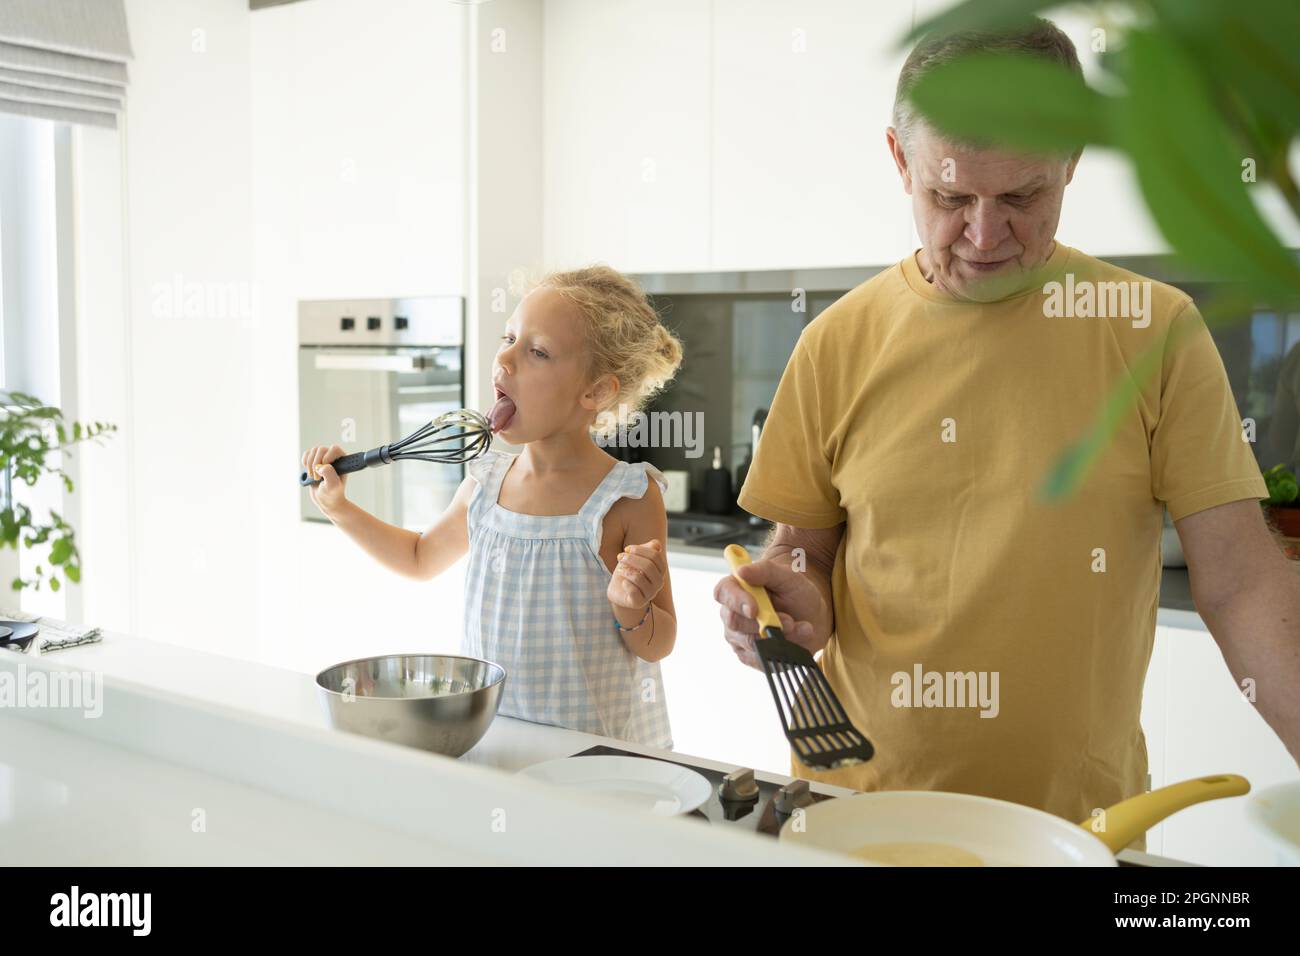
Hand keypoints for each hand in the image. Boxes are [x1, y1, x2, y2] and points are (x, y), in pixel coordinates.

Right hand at [302, 444, 349, 516]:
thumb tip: (321, 466)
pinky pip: (307, 454)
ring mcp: (323, 457)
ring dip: (309, 465)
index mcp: (343, 460)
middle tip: (317, 478)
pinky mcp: (314, 460)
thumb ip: (329, 474)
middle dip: (316, 464)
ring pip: (313, 451)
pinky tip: (309, 472)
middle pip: (321, 449)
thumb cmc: (332, 494)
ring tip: (314, 477)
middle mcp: (334, 457)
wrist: (325, 500)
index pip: (334, 449)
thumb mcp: (333, 486)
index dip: (326, 458)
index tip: (323, 471)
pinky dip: (305, 462)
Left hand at [607, 539, 665, 609]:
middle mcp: (658, 582)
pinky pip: (633, 591)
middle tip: (620, 557)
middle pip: (648, 566)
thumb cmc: (628, 571)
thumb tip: (656, 544)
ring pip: (639, 578)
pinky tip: (623, 582)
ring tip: (619, 570)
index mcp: (660, 570)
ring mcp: (650, 594)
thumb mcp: (636, 557)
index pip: (655, 556)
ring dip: (626, 571)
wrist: (619, 591)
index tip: (627, 549)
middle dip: (631, 559)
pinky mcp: (639, 602)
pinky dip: (625, 584)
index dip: (640, 550)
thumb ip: (647, 548)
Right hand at [713, 558, 829, 669]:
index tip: (755, 609)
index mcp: (735, 588)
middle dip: (764, 624)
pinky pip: (761, 659)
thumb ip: (766, 571)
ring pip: (751, 643)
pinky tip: (797, 641)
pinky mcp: (749, 656)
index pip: (723, 592)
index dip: (736, 601)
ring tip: (802, 628)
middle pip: (734, 622)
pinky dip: (782, 651)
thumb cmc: (796, 592)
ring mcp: (737, 636)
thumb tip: (742, 571)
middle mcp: (731, 613)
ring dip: (780, 638)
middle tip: (790, 621)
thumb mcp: (789, 576)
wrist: (811, 615)